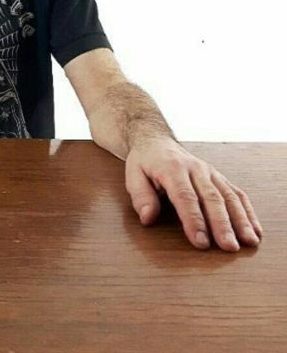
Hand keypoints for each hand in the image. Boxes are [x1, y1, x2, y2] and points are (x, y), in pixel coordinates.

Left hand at [125, 138, 262, 250]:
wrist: (156, 141)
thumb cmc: (145, 162)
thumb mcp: (132, 175)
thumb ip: (140, 197)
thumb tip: (147, 217)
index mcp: (171, 168)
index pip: (184, 196)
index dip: (193, 220)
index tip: (200, 241)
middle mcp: (195, 169)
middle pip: (211, 198)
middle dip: (221, 224)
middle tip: (228, 247)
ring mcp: (209, 172)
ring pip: (228, 195)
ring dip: (240, 219)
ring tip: (248, 241)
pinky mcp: (218, 177)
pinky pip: (236, 193)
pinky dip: (247, 211)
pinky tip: (254, 229)